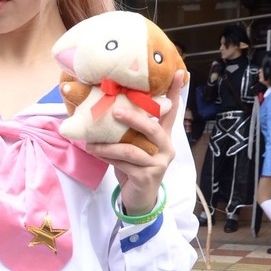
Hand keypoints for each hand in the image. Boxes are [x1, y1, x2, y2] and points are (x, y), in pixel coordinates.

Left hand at [84, 69, 184, 214]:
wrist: (139, 198)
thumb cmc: (134, 167)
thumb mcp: (134, 146)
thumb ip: (130, 131)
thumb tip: (109, 108)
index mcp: (164, 137)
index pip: (171, 112)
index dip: (175, 93)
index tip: (179, 72)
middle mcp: (166, 148)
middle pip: (153, 128)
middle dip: (133, 118)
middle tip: (114, 111)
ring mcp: (159, 163)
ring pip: (133, 149)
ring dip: (109, 145)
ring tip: (91, 143)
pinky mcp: (147, 177)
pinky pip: (125, 163)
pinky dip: (108, 157)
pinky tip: (95, 153)